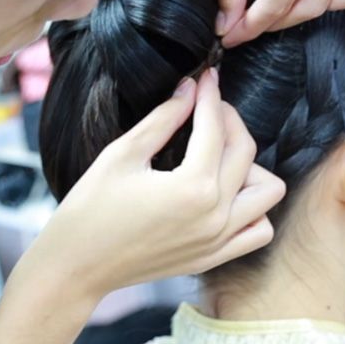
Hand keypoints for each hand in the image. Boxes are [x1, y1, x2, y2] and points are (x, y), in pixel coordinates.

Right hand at [17, 68, 284, 301]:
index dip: (210, 96)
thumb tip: (189, 89)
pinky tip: (227, 196)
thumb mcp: (122, 154)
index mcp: (193, 187)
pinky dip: (253, 210)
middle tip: (206, 109)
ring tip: (218, 158)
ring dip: (250, 167)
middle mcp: (216, 215)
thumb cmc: (90, 208)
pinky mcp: (213, 258)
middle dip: (228, 121)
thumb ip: (162, 120)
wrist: (77, 265)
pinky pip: (258, 231)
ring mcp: (219, 241)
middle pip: (245, 152)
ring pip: (267, 192)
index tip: (205, 78)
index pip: (215, 129)